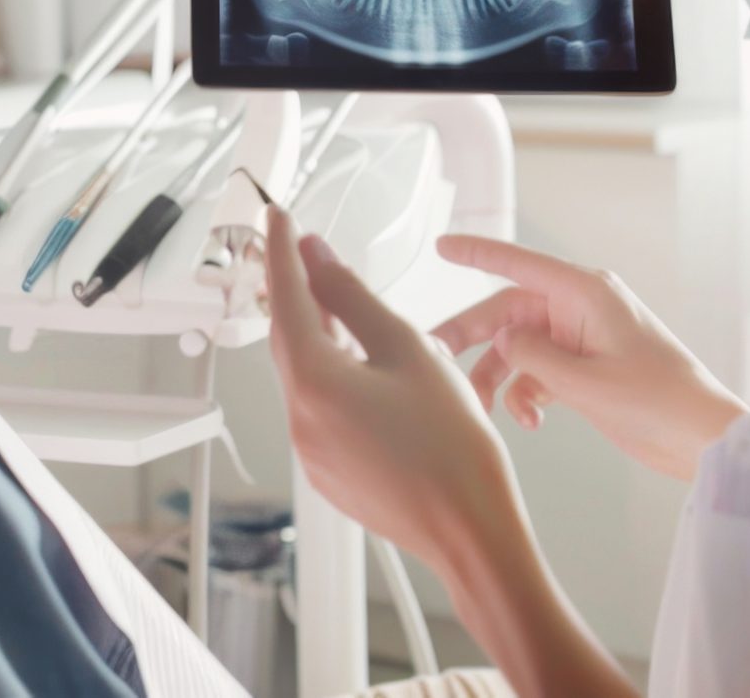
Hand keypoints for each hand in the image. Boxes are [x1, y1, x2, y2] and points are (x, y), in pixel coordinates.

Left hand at [261, 202, 525, 577]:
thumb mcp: (409, 350)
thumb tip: (317, 258)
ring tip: (344, 306)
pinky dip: (334, 379)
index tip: (277, 217)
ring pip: (306, 376)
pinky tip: (365, 369)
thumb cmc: (453, 445)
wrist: (472, 532)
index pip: (285, 299)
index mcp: (313, 384)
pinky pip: (321, 410)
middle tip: (309, 251)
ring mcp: (311, 453)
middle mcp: (299, 420)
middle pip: (289, 339)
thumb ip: (353, 298)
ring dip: (320, 337)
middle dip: (298, 293)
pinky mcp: (329, 473)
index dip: (281, 251)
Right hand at [431, 236, 746, 481]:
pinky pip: (539, 371)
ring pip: (520, 347)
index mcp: (585, 293)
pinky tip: (531, 421)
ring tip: (487, 409)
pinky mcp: (587, 368)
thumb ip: (533, 358)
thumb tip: (501, 341)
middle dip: (472, 336)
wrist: (701, 437)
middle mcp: (581, 308)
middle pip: (509, 313)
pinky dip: (527, 394)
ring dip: (500, 377)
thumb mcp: (586, 382)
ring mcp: (583, 338)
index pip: (518, 264)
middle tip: (434, 355)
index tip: (441, 246)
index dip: (476, 253)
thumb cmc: (660, 401)